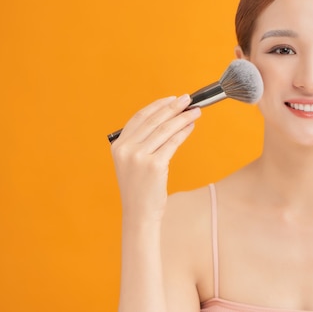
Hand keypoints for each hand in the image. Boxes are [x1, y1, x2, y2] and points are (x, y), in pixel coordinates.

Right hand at [110, 95, 200, 222]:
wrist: (139, 214)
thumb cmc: (139, 189)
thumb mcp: (132, 162)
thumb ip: (142, 142)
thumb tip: (168, 119)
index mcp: (118, 145)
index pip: (139, 117)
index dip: (157, 105)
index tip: (172, 99)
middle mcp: (126, 149)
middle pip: (154, 120)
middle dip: (173, 107)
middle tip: (188, 99)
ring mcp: (139, 157)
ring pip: (165, 129)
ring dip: (182, 118)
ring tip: (195, 112)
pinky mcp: (154, 165)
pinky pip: (173, 142)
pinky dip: (183, 132)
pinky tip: (191, 127)